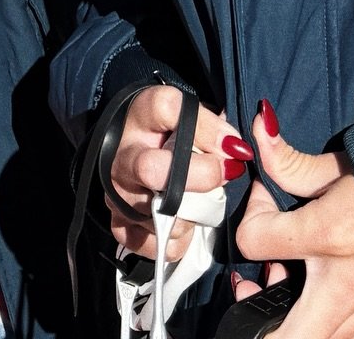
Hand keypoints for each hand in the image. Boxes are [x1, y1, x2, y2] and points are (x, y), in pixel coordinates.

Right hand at [108, 85, 247, 261]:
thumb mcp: (189, 116)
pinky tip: (183, 222)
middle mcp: (122, 155)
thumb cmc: (169, 134)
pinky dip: (179, 240)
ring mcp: (118, 194)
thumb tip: (236, 149)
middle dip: (199, 177)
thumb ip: (213, 127)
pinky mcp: (120, 226)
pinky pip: (159, 244)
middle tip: (222, 176)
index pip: (167, 109)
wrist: (134, 154)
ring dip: (192, 213)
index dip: (207, 128)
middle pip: (153, 169)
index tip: (232, 144)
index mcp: (141, 115)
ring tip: (198, 200)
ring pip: (162, 214)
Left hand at [232, 103, 353, 337]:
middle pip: (280, 337)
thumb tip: (256, 132)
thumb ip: (289, 160)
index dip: (251, 216)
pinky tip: (330, 303)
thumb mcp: (339, 164)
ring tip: (297, 290)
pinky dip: (334, 330)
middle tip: (259, 284)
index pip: (253, 240)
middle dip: (256, 317)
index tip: (266, 203)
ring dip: (294, 322)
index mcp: (329, 234)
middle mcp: (346, 285)